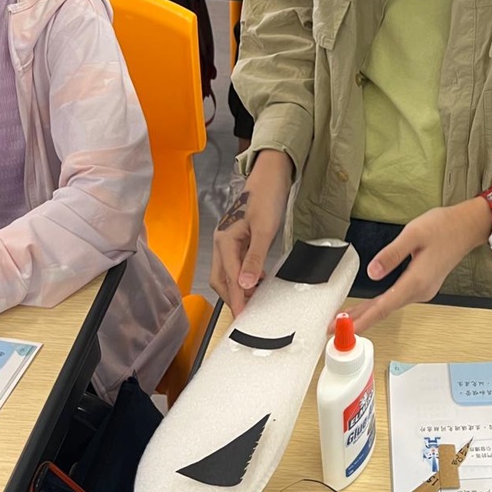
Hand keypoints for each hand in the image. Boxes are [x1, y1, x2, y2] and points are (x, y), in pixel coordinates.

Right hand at [211, 149, 292, 314]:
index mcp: (224, 240)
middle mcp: (221, 241)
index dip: (236, 298)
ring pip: (226, 272)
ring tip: (254, 300)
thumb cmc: (267, 197)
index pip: (229, 277)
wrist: (271, 176)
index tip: (242, 316)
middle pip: (220, 278)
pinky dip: (242, 275)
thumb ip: (254, 259)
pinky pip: (234, 263)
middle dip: (232, 296)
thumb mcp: (264, 230)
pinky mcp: (236, 238)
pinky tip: (257, 280)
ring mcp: (227, 240)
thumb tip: (246, 284)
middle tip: (248, 312)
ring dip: (237, 287)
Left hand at [347, 199, 491, 334]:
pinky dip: (381, 304)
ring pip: (391, 305)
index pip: (384, 306)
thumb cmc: (443, 227)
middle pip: (385, 309)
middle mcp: (420, 290)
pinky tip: (371, 305)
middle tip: (335, 328)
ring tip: (347, 318)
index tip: (344, 328)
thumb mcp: (413, 234)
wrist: (466, 227)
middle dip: (361, 319)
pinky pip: (397, 299)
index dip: (363, 318)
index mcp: (416, 281)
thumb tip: (371, 272)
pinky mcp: (423, 285)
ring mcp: (423, 290)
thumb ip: (391, 254)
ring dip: (369, 312)